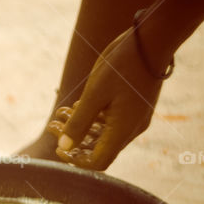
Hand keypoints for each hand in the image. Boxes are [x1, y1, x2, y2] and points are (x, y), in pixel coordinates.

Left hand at [46, 28, 164, 169]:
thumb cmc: (121, 65)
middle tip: (53, 125)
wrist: (150, 41)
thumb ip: (79, 122)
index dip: (76, 160)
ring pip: (103, 134)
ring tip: (60, 113)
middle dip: (73, 140)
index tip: (58, 147)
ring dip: (80, 127)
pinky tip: (75, 105)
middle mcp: (132, 129)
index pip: (98, 162)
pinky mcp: (134, 108)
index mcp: (123, 130)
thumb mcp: (93, 93)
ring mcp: (134, 118)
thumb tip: (64, 148)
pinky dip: (92, 118)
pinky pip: (111, 122)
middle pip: (99, 149)